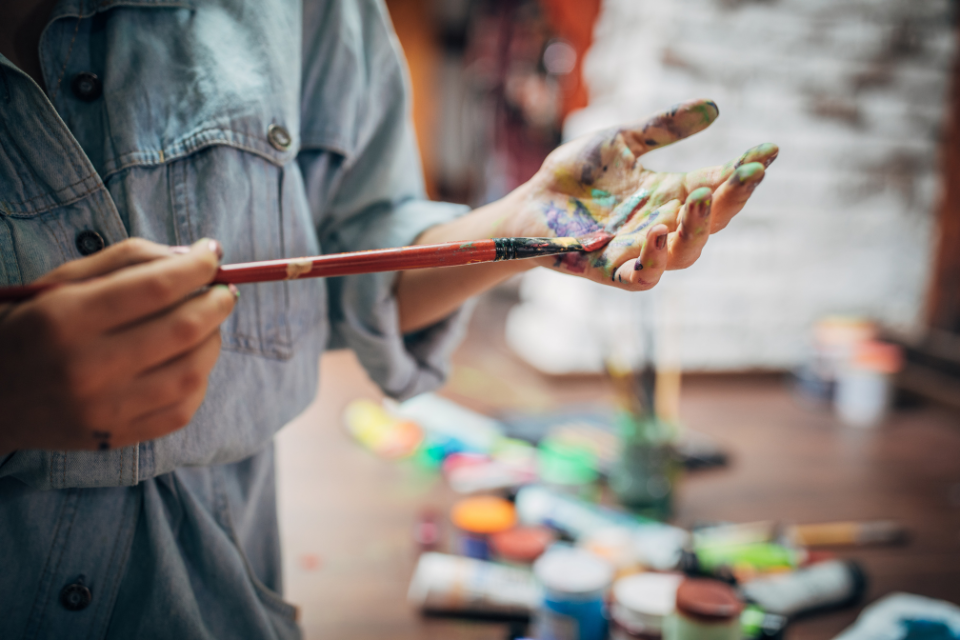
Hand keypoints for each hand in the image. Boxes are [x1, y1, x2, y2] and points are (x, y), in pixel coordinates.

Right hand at [0, 238, 236, 454]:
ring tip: (208, 322)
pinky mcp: (117, 439)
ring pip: (193, 370)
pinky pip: (184, 408)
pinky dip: (200, 378)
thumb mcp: (59, 282)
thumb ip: (125, 261)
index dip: (198, 267)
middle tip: (224, 290)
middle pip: (184, 328)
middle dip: (217, 301)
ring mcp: (104, 410)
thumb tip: (193, 256)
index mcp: (64, 319)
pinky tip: (190, 359)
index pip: (156, 287)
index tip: (214, 255)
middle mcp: (86, 368)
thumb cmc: (27, 328)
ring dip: (214, 339)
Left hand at [504, 98, 778, 289]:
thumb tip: (714, 106)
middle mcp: (662, 225)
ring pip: (685, 254)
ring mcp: (637, 251)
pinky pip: (642, 277)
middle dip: (733, 199)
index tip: (770, 150)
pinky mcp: (608, 270)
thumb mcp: (621, 141)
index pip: (717, 184)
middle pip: (711, 222)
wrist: (529, 201)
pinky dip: (654, 261)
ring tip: (700, 198)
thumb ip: (662, 127)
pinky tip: (658, 234)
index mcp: (669, 194)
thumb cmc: (575, 175)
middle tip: (748, 173)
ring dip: (697, 229)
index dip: (745, 171)